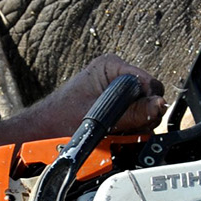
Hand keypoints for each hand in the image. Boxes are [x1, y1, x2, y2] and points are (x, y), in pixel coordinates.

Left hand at [3, 54, 165, 141]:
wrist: (41, 133)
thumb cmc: (60, 120)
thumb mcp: (99, 117)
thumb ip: (131, 113)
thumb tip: (158, 105)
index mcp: (112, 66)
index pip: (150, 83)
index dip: (148, 103)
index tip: (139, 119)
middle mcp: (117, 75)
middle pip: (150, 98)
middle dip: (142, 117)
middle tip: (124, 129)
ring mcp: (117, 91)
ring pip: (145, 111)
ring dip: (135, 126)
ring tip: (114, 132)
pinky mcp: (116, 106)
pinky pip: (135, 118)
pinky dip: (129, 130)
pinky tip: (114, 134)